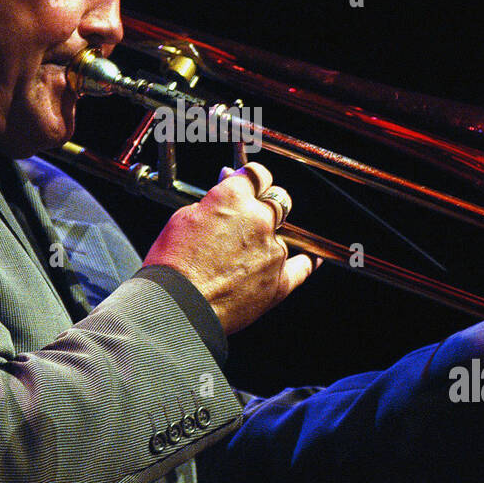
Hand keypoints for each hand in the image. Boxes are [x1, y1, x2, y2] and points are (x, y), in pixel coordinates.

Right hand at [143, 162, 315, 335]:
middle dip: (267, 203)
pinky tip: (310, 256)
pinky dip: (307, 260)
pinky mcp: (280, 281)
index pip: (257, 174)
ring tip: (248, 253)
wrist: (178, 308)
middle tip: (249, 216)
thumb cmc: (173, 266)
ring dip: (270, 237)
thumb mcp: (183, 218)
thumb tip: (226, 186)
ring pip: (285, 233)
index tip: (251, 183)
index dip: (253, 178)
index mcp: (233, 199)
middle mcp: (259, 220)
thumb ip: (212, 200)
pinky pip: (303, 266)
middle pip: (279, 199)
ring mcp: (273, 251)